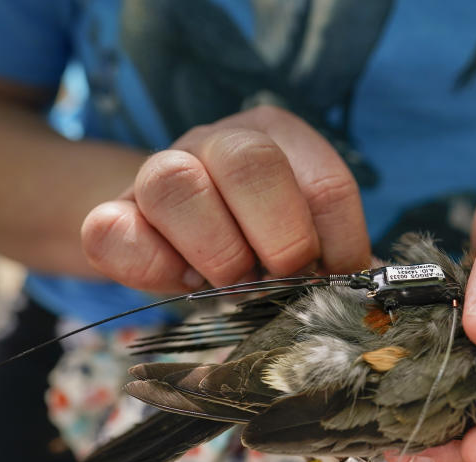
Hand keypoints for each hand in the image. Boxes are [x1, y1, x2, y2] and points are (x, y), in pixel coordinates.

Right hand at [80, 106, 370, 291]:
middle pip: (251, 162)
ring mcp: (158, 170)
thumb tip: (364, 306)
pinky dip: (149, 266)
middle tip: (279, 277)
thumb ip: (330, 261)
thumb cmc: (253, 244)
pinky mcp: (111, 213)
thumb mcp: (300, 245)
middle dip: (279, 238)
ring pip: (173, 183)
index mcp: (281, 140)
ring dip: (214, 251)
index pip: (327, 186)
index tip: (333, 279)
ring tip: (227, 281)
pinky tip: (177, 279)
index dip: (339, 246)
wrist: (174, 236)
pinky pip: (111, 229)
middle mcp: (220, 141)